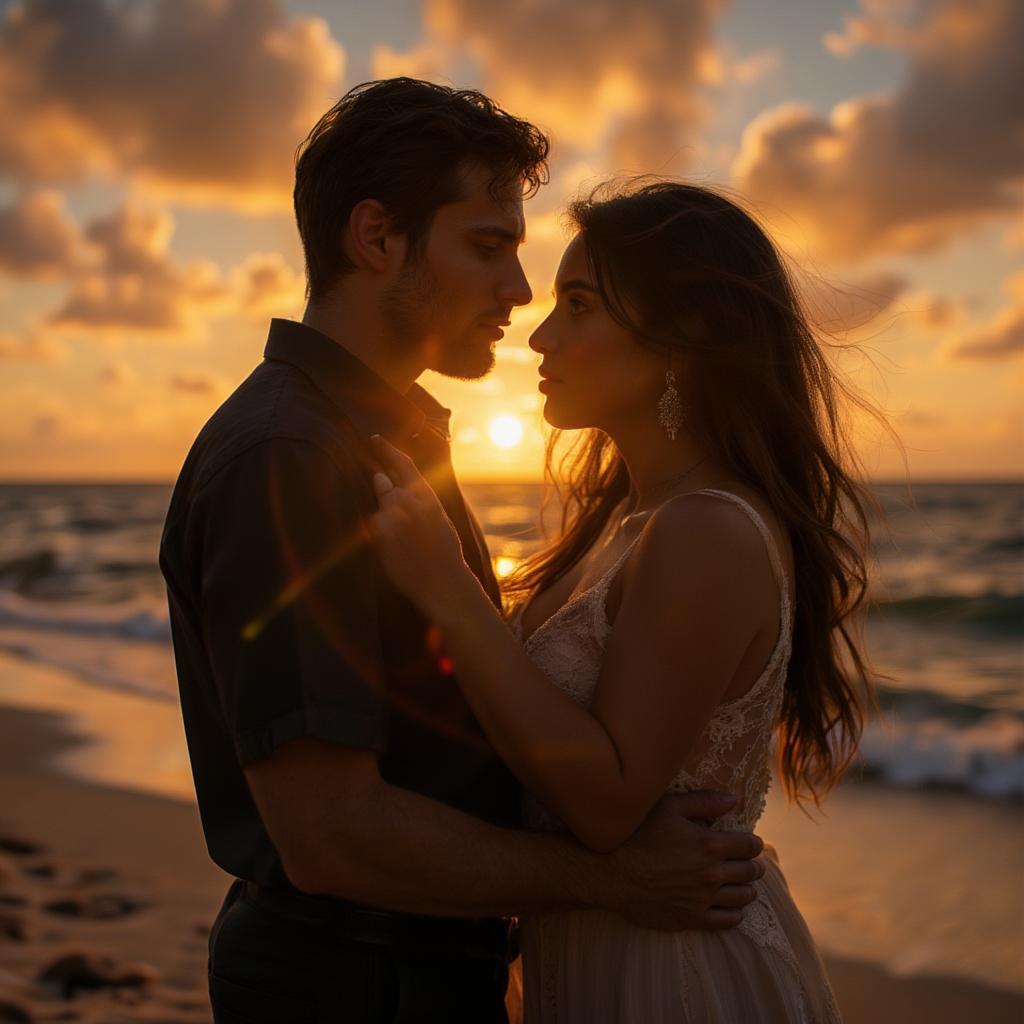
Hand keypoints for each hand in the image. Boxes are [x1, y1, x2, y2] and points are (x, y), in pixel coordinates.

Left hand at [366, 435, 474, 618]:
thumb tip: (396, 484)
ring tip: (404, 536)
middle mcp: (406, 500)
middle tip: (385, 492)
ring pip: (378, 507)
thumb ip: (418, 499)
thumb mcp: (439, 517)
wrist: (442, 583)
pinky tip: (397, 548)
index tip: (375, 439)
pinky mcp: (378, 534)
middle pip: (382, 481)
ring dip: (386, 516)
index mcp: (426, 495)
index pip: (402, 463)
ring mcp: (390, 516)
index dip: (386, 449)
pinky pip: (373, 527)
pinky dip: (381, 534)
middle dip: (381, 485)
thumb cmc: (444, 552)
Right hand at [598, 791, 764, 930]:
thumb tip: (734, 799)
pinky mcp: (691, 919)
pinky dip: (736, 913)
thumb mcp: (668, 806)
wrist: (609, 873)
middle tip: (751, 863)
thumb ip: (705, 801)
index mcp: (710, 844)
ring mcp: (703, 899)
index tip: (750, 842)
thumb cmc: (636, 833)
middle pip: (750, 872)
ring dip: (748, 888)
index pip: (749, 845)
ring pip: (743, 897)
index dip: (753, 842)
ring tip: (743, 883)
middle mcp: (712, 874)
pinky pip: (727, 921)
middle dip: (754, 865)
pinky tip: (733, 907)